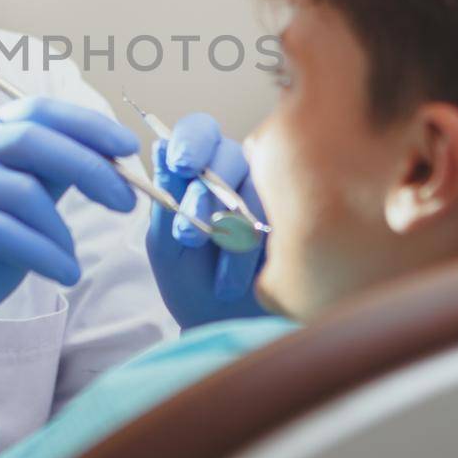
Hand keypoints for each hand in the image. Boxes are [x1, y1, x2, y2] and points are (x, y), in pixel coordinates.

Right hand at [0, 95, 138, 396]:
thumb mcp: (17, 212)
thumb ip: (47, 180)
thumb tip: (110, 159)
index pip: (35, 111)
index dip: (86, 124)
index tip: (128, 147)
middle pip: (32, 138)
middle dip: (90, 166)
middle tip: (128, 201)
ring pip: (20, 189)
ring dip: (60, 231)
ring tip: (71, 263)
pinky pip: (2, 230)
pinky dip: (43, 253)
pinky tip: (64, 274)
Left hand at [145, 113, 267, 329]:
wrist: (224, 326)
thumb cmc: (189, 282)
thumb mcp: (165, 246)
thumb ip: (165, 200)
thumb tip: (162, 145)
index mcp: (196, 170)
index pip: (198, 131)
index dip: (192, 140)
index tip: (181, 165)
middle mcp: (234, 173)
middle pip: (228, 154)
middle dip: (204, 195)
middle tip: (187, 238)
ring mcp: (268, 193)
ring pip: (254, 189)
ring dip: (229, 235)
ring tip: (218, 279)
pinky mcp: (295, 218)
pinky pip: (280, 217)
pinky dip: (256, 250)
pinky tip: (243, 278)